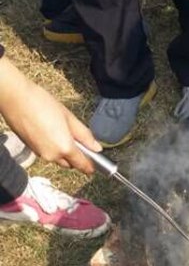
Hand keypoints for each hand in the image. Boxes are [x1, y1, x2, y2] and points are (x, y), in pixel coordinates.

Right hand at [0, 55, 100, 174]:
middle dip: (76, 157)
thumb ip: (84, 135)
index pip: (82, 165)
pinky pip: (47, 153)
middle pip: (70, 164)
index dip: (91, 166)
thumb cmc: (42, 103)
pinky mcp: (32, 149)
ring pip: (58, 159)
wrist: (15, 98)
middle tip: (79, 141)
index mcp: (64, 148)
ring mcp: (40, 154)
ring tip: (62, 131)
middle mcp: (52, 155)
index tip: (96, 165)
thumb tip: (96, 148)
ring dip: (63, 152)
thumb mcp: (68, 117)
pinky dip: (52, 147)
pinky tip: (50, 131)